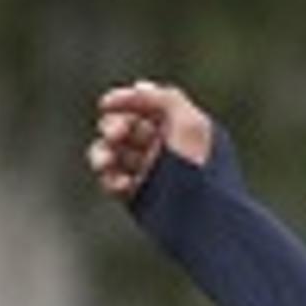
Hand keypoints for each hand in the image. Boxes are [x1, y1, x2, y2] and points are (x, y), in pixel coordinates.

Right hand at [89, 80, 214, 200]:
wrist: (203, 219)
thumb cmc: (200, 168)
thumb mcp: (189, 123)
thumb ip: (164, 98)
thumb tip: (138, 86)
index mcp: (177, 127)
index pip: (143, 105)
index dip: (123, 101)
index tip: (106, 103)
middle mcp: (163, 147)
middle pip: (124, 126)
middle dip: (113, 126)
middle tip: (115, 135)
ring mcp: (150, 172)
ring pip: (113, 153)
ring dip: (102, 154)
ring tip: (104, 163)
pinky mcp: (139, 196)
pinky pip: (113, 181)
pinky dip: (110, 180)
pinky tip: (122, 185)